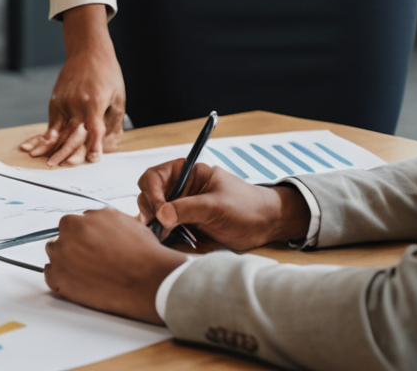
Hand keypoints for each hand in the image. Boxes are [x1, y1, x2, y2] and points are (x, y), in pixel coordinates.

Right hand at [18, 5, 124, 165]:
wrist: (88, 50)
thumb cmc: (107, 73)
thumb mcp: (118, 96)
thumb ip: (114, 121)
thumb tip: (112, 142)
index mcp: (94, 104)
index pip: (94, 130)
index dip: (94, 145)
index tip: (94, 159)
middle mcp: (76, 104)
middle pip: (70, 133)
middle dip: (63, 152)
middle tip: (54, 166)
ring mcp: (63, 102)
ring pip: (56, 129)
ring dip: (47, 146)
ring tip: (39, 159)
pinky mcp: (55, 100)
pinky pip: (51, 122)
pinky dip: (44, 134)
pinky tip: (35, 144)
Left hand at [43, 209, 184, 324]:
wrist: (149, 279)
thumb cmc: (142, 253)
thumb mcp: (123, 221)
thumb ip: (101, 219)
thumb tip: (95, 222)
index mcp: (81, 218)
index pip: (73, 226)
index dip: (84, 238)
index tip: (91, 248)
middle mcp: (67, 232)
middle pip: (62, 239)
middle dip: (74, 249)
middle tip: (92, 262)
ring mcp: (61, 254)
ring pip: (55, 256)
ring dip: (67, 263)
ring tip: (90, 274)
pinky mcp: (58, 276)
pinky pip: (50, 275)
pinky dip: (61, 280)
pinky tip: (81, 283)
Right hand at [137, 160, 309, 252]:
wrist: (267, 225)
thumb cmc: (246, 207)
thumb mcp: (216, 206)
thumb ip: (187, 209)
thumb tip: (160, 216)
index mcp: (186, 174)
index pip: (154, 177)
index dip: (151, 192)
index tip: (158, 211)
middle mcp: (180, 189)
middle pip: (149, 195)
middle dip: (150, 211)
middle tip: (156, 228)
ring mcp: (181, 208)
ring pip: (154, 214)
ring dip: (155, 225)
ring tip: (162, 237)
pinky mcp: (185, 225)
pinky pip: (165, 229)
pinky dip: (163, 236)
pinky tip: (168, 242)